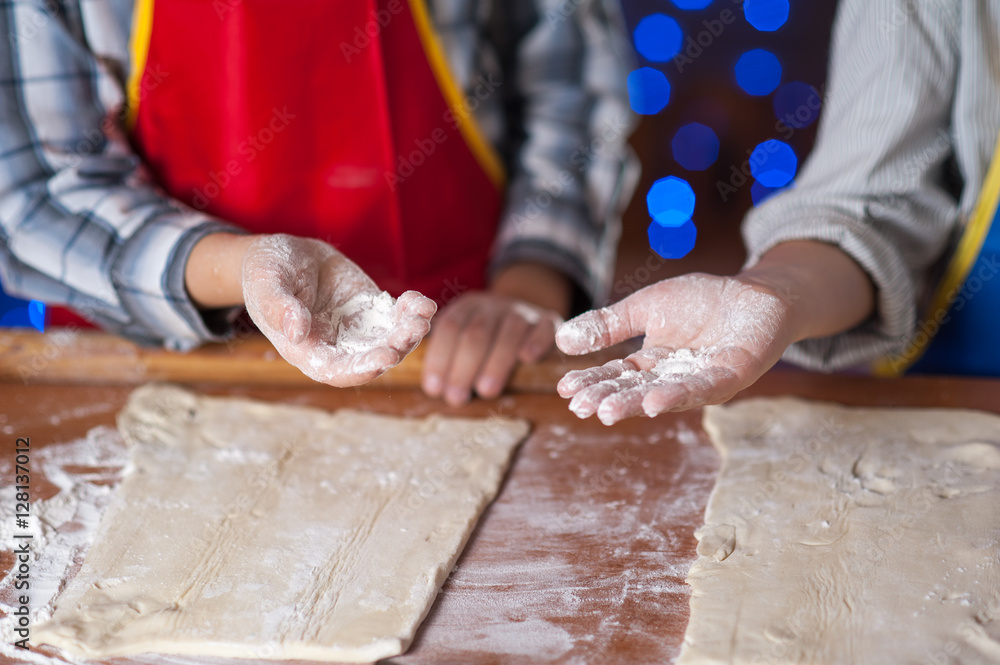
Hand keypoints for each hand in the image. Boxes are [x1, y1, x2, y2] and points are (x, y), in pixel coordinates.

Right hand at [242, 235, 435, 386]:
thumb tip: (296, 332)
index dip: (363, 368)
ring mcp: (358, 330)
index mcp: (308, 351)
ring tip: (422, 313)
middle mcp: (337, 346)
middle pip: (372, 358)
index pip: (338, 371)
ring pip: (391, 340)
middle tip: (413, 330)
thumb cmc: (266, 273)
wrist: (285, 255)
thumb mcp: (267, 285)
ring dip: (410, 332)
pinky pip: (397, 318)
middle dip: (396, 347)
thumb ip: (280, 308)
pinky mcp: (372, 311)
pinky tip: (421, 301)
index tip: (385, 358)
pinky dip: (412, 312)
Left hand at [421, 292, 562, 404]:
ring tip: (486, 391)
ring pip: (509, 331)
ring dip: (496, 362)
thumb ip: (450, 357)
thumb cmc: (489, 340)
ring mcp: (523, 311)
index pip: (449, 328)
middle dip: (463, 367)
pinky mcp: (549, 321)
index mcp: (467, 307)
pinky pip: (544, 327)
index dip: (440, 358)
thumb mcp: (465, 338)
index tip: (434, 389)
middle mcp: (494, 305)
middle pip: (476, 333)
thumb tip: (434, 390)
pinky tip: (527, 359)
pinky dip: (536, 341)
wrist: (529, 316)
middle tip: (457, 398)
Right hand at [555, 273, 795, 423]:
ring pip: (664, 395)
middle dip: (608, 399)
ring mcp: (702, 381)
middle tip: (581, 408)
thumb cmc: (701, 301)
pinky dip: (677, 396)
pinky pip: (702, 389)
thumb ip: (609, 325)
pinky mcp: (731, 376)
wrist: (754, 293)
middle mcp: (674, 379)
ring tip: (608, 411)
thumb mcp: (644, 307)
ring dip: (636, 405)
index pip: (617, 376)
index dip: (592, 382)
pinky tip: (654, 402)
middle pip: (636, 390)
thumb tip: (560, 339)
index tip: (565, 389)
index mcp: (652, 364)